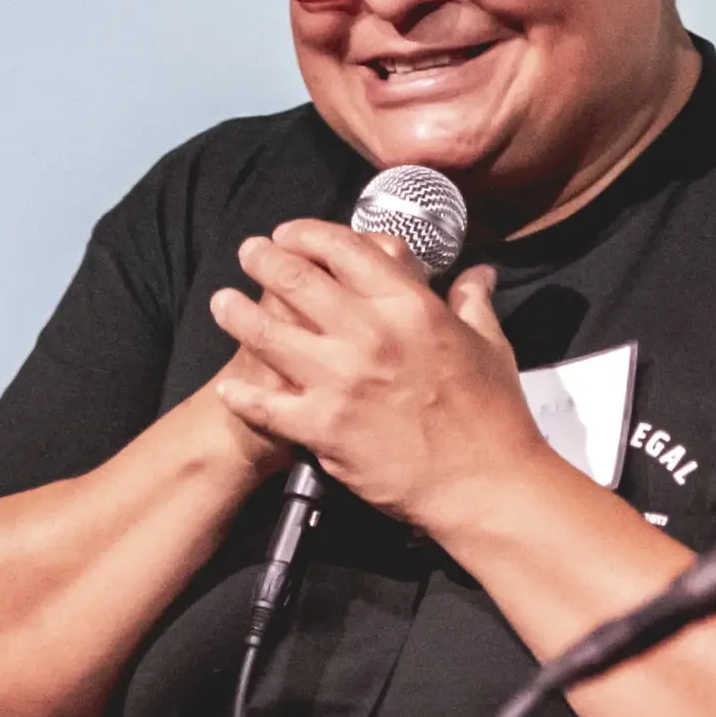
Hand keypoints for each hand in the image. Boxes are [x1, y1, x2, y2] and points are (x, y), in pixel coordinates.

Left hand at [207, 225, 543, 536]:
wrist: (484, 483)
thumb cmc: (494, 415)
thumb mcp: (490, 345)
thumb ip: (472, 302)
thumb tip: (477, 273)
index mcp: (409, 306)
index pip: (345, 248)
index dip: (308, 234)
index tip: (289, 233)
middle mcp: (369, 333)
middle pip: (297, 280)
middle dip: (264, 259)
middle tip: (249, 253)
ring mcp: (341, 380)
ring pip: (268, 334)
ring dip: (238, 314)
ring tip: (222, 303)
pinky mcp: (323, 427)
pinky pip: (267, 406)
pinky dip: (243, 397)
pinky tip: (229, 389)